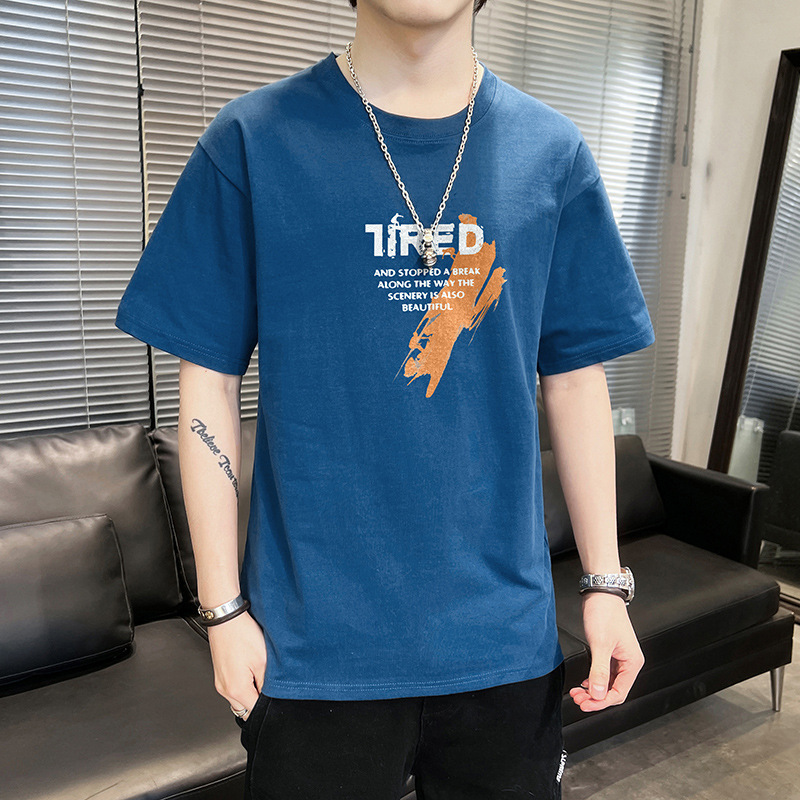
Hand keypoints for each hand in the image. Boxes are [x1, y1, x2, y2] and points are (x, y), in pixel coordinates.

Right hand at [207, 610, 266, 720]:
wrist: (226, 618)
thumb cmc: (242, 634)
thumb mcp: (263, 661)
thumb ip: (266, 685)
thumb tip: (268, 699)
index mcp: (236, 689)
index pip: (255, 712)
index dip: (267, 705)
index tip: (275, 694)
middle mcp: (225, 690)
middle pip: (245, 708)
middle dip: (257, 701)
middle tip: (267, 682)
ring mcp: (220, 682)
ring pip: (239, 698)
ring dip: (250, 692)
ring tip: (258, 672)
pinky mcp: (220, 674)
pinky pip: (233, 687)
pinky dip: (243, 683)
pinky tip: (250, 668)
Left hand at [568, 592, 643, 711]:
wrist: (600, 593)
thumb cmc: (604, 613)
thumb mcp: (600, 644)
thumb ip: (599, 671)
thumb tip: (598, 694)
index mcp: (632, 662)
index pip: (619, 693)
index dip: (601, 702)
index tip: (585, 704)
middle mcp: (628, 662)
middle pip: (613, 690)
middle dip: (595, 698)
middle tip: (578, 699)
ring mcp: (619, 657)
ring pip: (607, 682)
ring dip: (592, 690)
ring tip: (577, 692)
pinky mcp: (610, 652)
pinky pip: (603, 673)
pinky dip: (593, 680)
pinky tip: (584, 683)